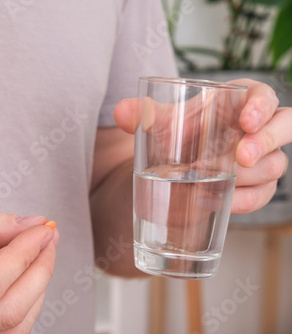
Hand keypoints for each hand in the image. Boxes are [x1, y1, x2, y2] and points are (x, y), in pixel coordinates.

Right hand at [0, 206, 57, 332]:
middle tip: (47, 239)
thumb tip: (31, 224)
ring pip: (8, 333)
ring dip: (35, 294)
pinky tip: (23, 281)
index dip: (25, 254)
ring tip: (38, 257)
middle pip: (5, 315)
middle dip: (39, 273)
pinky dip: (20, 309)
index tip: (42, 229)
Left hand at [114, 78, 290, 214]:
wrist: (175, 165)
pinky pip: (262, 195)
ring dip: (245, 177)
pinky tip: (219, 202)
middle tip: (241, 157)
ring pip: (272, 166)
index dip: (261, 106)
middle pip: (284, 128)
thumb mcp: (160, 123)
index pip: (262, 95)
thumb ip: (142, 115)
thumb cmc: (177, 134)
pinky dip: (242, 200)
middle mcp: (256, 128)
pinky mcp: (258, 186)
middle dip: (266, 141)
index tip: (246, 120)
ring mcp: (262, 158)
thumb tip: (121, 112)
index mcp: (238, 102)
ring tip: (208, 182)